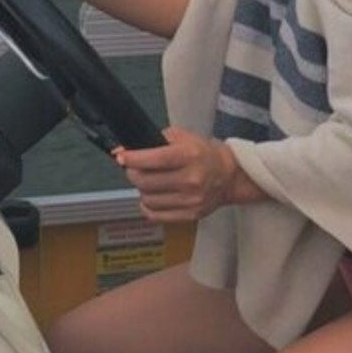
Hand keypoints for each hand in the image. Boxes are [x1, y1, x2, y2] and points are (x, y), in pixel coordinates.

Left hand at [114, 126, 263, 221]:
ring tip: (149, 182)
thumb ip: (154, 140)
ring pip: (148, 199)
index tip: (122, 157)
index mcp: (189, 156)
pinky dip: (148, 206)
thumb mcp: (183, 137)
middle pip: (145, 181)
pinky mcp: (190, 215)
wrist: (229, 175)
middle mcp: (191, 179)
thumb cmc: (204, 154)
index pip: (153, 160)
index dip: (132, 159)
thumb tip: (122, 150)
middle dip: (133, 173)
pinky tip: (153, 197)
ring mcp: (191, 200)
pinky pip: (156, 215)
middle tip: (134, 169)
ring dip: (142, 190)